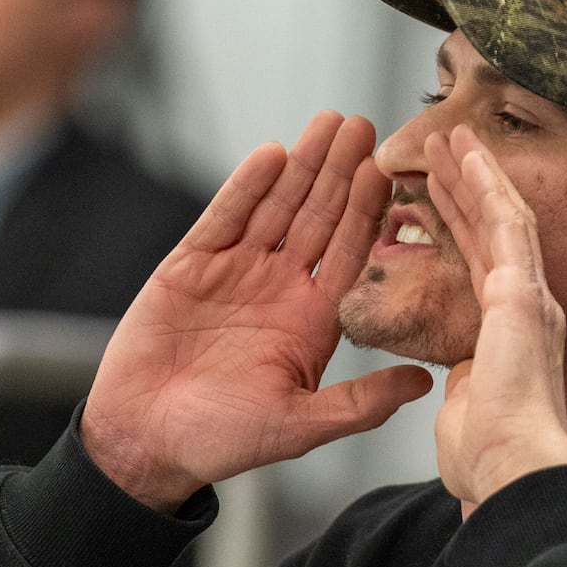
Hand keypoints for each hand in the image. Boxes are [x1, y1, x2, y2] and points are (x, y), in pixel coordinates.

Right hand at [82, 112, 432, 511]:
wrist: (143, 443)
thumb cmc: (221, 442)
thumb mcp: (301, 425)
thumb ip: (361, 402)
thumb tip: (423, 383)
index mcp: (313, 322)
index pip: (350, 254)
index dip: (370, 213)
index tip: (391, 174)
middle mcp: (280, 289)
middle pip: (319, 218)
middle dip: (342, 172)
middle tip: (366, 127)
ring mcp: (236, 272)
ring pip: (277, 207)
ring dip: (303, 165)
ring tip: (329, 124)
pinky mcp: (191, 266)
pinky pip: (224, 217)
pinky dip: (246, 187)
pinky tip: (273, 155)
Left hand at [425, 126, 566, 513]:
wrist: (512, 469)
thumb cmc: (488, 460)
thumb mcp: (467, 412)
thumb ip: (467, 390)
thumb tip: (462, 392)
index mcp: (513, 336)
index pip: (482, 265)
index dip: (461, 225)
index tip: (439, 196)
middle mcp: (529, 308)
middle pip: (493, 232)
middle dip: (468, 188)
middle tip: (444, 150)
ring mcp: (530, 297)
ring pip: (502, 217)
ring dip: (475, 174)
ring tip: (449, 136)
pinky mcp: (522, 292)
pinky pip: (504, 224)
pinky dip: (486, 185)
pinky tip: (468, 155)